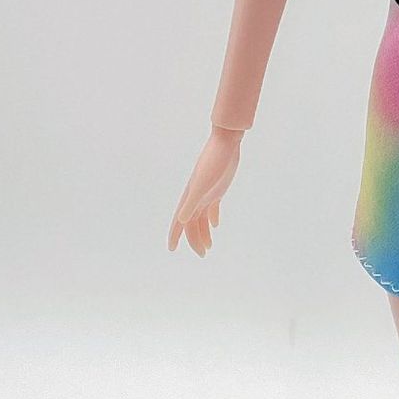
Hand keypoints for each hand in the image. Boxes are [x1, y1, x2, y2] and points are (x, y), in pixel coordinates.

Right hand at [168, 128, 245, 256]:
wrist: (226, 143)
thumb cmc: (214, 160)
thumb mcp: (202, 183)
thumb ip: (192, 200)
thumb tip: (182, 219)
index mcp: (190, 197)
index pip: (180, 221)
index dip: (175, 235)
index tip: (172, 249)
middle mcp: (196, 197)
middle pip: (192, 223)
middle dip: (195, 239)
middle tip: (202, 255)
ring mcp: (207, 193)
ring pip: (202, 218)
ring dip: (204, 232)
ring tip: (209, 247)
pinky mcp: (218, 189)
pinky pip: (212, 207)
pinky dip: (213, 217)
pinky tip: (215, 225)